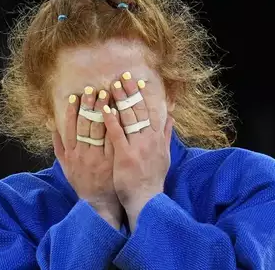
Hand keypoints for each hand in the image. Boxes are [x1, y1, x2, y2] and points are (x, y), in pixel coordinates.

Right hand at [52, 87, 121, 229]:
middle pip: (86, 125)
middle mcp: (84, 154)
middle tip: (94, 89)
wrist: (99, 203)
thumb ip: (59, 147)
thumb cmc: (82, 183)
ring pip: (101, 130)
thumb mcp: (66, 167)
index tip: (77, 95)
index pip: (71, 127)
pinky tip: (120, 112)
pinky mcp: (112, 161)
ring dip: (104, 111)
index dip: (73, 110)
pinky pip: (115, 140)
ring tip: (108, 94)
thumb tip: (53, 127)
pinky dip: (117, 126)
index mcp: (71, 153)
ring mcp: (99, 157)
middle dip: (90, 105)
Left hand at [101, 72, 173, 230]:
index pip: (149, 111)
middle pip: (138, 111)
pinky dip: (111, 120)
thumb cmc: (152, 177)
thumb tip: (171, 117)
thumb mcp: (164, 155)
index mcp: (156, 138)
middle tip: (121, 76)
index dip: (142, 95)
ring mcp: (137, 147)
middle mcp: (149, 139)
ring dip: (119, 101)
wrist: (146, 199)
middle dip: (129, 93)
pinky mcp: (125, 156)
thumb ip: (166, 135)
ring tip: (110, 86)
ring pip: (127, 118)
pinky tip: (104, 109)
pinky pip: (117, 134)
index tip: (136, 81)